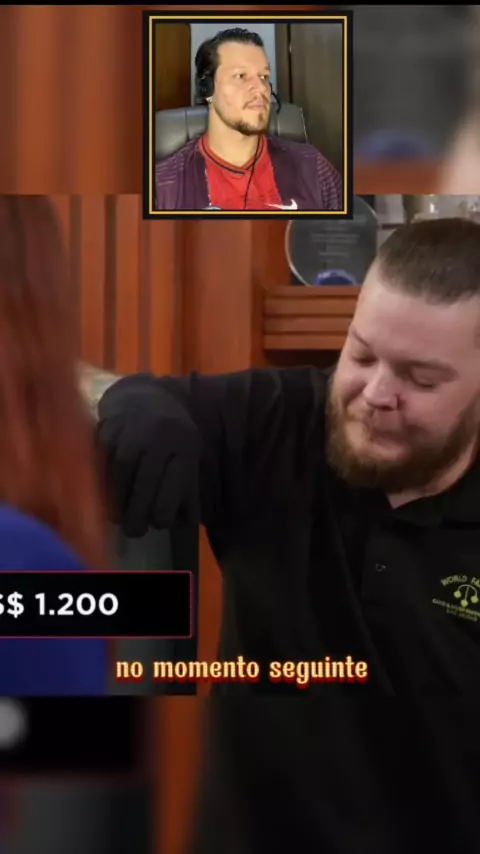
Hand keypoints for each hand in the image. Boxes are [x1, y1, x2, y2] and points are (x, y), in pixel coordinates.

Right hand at [97, 384, 200, 536]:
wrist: (143, 396)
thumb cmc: (169, 435)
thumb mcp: (188, 455)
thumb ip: (187, 489)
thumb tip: (184, 525)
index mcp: (183, 443)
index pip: (175, 482)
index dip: (166, 507)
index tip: (159, 524)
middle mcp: (159, 434)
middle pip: (146, 479)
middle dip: (139, 510)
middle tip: (134, 531)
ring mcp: (131, 429)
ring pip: (122, 471)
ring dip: (118, 500)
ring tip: (117, 518)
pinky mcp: (108, 427)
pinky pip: (103, 460)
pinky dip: (103, 482)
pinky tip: (103, 497)